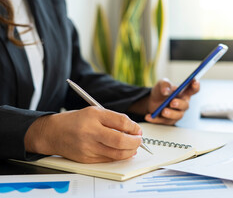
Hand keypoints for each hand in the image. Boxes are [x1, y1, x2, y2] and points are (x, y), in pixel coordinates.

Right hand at [24, 107, 141, 162]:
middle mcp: (90, 131)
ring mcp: (87, 147)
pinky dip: (119, 156)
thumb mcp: (94, 112)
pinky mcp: (86, 159)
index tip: (138, 130)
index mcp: (94, 116)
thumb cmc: (76, 120)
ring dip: (130, 151)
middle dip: (135, 142)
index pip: (121, 122)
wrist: (53, 133)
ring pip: (116, 153)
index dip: (134, 127)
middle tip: (139, 140)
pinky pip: (108, 159)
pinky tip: (122, 152)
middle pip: (120, 140)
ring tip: (133, 147)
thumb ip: (113, 119)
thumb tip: (133, 130)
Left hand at [144, 78, 199, 124]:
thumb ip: (165, 84)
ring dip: (170, 113)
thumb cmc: (161, 91)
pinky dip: (156, 119)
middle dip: (179, 104)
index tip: (194, 82)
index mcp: (184, 93)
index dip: (195, 86)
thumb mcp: (161, 84)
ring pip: (177, 115)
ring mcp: (177, 113)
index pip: (193, 90)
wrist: (152, 101)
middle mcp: (183, 104)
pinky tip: (149, 116)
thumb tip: (166, 91)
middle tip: (172, 102)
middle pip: (185, 105)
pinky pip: (163, 121)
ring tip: (163, 111)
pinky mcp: (169, 121)